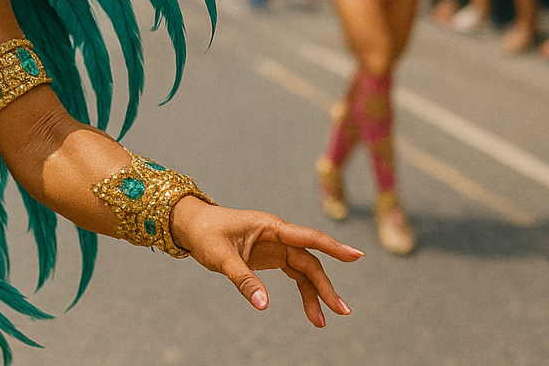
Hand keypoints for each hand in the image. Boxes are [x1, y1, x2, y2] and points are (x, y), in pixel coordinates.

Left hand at [170, 198, 361, 327]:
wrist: (191, 226)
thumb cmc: (205, 233)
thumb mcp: (221, 257)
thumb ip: (243, 280)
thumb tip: (263, 305)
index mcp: (270, 226)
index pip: (308, 238)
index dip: (333, 247)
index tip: (357, 256)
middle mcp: (279, 235)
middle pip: (310, 261)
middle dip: (326, 286)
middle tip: (342, 311)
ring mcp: (277, 246)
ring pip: (305, 271)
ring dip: (316, 294)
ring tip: (323, 322)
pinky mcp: (272, 257)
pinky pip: (295, 275)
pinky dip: (304, 293)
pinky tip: (311, 312)